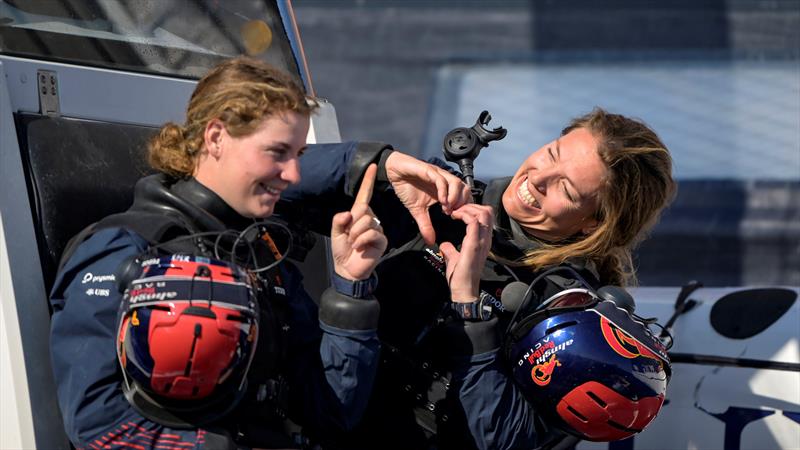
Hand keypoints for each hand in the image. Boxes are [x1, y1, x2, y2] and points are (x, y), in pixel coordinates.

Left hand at [331, 164, 387, 279]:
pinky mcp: (382, 239)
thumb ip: (339, 219)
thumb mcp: (336, 232)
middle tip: (349, 236)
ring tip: (354, 243)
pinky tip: (360, 247)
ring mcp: (377, 229)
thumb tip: (349, 213)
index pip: (365, 195)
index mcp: (358, 215)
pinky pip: (371, 232)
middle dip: (352, 224)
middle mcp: (370, 219)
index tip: (373, 165)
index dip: (368, 181)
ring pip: (366, 221)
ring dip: (355, 234)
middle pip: (362, 209)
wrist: (348, 269)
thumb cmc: (342, 250)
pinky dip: (361, 240)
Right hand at [385, 152, 472, 244]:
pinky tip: (441, 200)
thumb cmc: (407, 187)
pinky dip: (444, 190)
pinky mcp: (429, 170)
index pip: (464, 197)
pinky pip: (440, 179)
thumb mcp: (417, 210)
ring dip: (455, 197)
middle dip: (463, 203)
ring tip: (448, 208)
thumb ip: (425, 225)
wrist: (394, 172)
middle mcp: (445, 181)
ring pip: (456, 182)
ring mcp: (438, 175)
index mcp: (445, 190)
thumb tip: (429, 241)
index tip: (458, 218)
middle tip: (454, 214)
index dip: (465, 207)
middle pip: (465, 189)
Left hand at [439, 204, 493, 301]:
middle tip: (457, 209)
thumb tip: (445, 245)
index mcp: (482, 241)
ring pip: (484, 213)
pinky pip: (474, 222)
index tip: (458, 212)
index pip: (486, 216)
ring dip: (468, 208)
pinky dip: (464, 215)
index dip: (473, 209)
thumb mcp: (454, 259)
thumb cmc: (461, 277)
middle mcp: (485, 239)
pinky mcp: (474, 244)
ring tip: (456, 211)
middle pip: (488, 211)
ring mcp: (481, 241)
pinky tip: (454, 216)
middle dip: (472, 205)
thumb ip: (450, 250)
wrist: (463, 290)